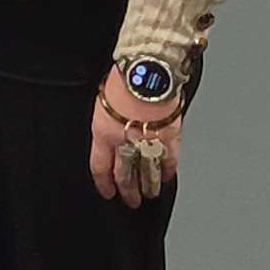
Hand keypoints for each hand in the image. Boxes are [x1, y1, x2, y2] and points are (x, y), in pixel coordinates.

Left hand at [89, 87, 182, 204]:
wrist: (146, 67)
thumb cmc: (122, 76)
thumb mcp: (103, 100)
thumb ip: (107, 120)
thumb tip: (111, 129)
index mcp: (103, 131)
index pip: (100, 166)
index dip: (103, 182)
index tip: (107, 192)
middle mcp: (124, 140)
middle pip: (125, 174)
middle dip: (128, 191)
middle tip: (131, 201)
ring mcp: (148, 140)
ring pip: (148, 172)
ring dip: (149, 186)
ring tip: (150, 195)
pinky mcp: (169, 135)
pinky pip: (170, 159)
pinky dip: (169, 170)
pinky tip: (168, 178)